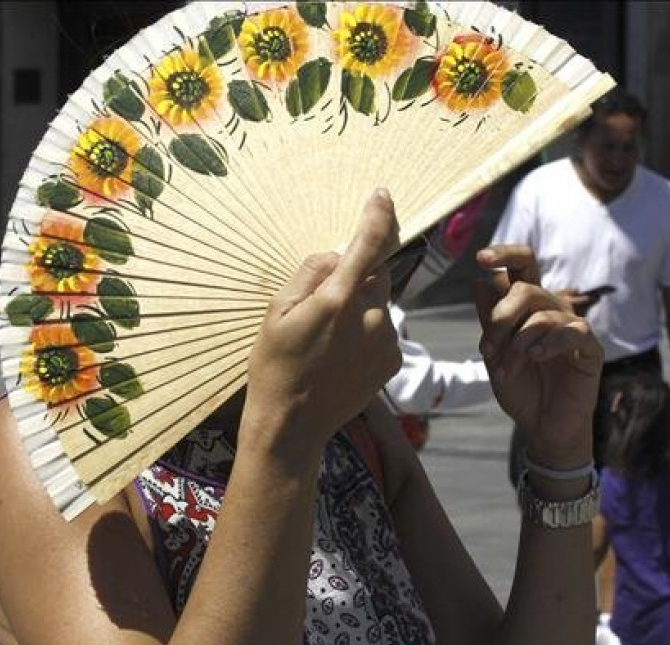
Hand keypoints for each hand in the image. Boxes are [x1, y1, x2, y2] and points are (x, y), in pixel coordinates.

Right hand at [245, 190, 402, 460]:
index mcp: (338, 299)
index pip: (369, 243)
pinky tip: (342, 354)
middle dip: (357, 277)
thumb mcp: (277, 310)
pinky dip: (368, 330)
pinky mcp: (394, 359)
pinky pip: (384, 328)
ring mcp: (387, 339)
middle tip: (325, 305)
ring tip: (330, 339)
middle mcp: (371, 315)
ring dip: (362, 307)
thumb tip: (337, 255)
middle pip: (377, 274)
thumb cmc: (275, 365)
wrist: (293, 424)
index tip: (382, 196)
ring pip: (380, 302)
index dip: (378, 215)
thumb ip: (311, 273)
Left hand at [475, 245, 601, 468]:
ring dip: (516, 344)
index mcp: (528, 305)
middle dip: (501, 318)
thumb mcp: (495, 353)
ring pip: (542, 314)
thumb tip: (479, 280)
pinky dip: (547, 344)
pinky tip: (536, 358)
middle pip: (526, 288)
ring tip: (507, 369)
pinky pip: (571, 331)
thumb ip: (489, 319)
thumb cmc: (521, 387)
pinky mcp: (590, 348)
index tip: (480, 258)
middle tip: (489, 350)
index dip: (505, 254)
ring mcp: (572, 327)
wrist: (541, 425)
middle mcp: (552, 309)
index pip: (522, 265)